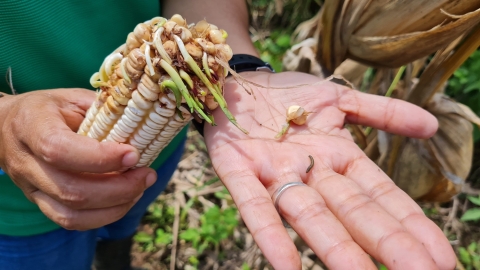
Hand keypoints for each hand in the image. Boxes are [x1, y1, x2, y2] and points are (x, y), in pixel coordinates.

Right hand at [0, 89, 155, 229]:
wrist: (7, 127)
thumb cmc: (47, 109)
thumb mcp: (73, 97)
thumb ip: (103, 110)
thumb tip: (142, 123)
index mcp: (32, 126)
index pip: (60, 150)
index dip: (100, 158)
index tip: (133, 154)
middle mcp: (26, 162)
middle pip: (71, 191)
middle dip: (119, 188)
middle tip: (147, 174)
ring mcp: (30, 187)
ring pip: (71, 214)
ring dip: (115, 206)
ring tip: (140, 188)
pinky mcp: (39, 203)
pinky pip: (70, 221)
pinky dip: (103, 216)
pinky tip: (124, 200)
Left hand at [204, 72, 454, 269]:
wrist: (239, 86)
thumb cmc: (289, 98)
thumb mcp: (340, 100)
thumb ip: (382, 113)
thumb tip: (433, 126)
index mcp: (338, 159)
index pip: (381, 196)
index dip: (409, 225)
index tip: (440, 258)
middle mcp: (311, 174)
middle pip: (351, 212)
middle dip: (385, 243)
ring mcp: (275, 174)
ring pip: (309, 215)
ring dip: (334, 247)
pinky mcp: (239, 170)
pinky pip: (255, 204)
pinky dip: (270, 232)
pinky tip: (286, 266)